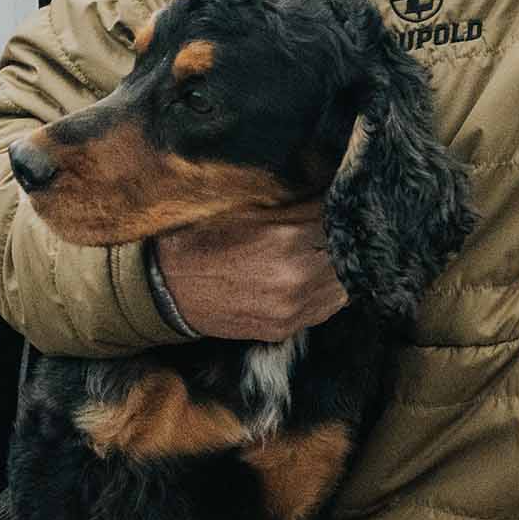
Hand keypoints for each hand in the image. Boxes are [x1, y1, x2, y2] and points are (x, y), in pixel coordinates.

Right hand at [151, 201, 347, 340]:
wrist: (169, 289)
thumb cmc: (207, 240)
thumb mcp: (250, 210)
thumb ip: (298, 204)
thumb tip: (333, 191)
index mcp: (288, 237)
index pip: (341, 220)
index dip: (345, 210)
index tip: (345, 204)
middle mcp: (297, 276)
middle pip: (349, 254)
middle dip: (346, 239)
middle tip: (340, 228)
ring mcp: (293, 308)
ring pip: (344, 285)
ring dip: (340, 267)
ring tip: (327, 253)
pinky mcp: (286, 328)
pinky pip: (327, 308)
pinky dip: (328, 291)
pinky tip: (315, 277)